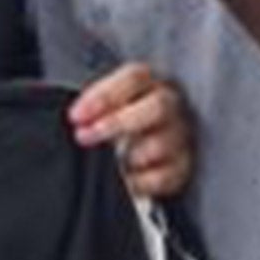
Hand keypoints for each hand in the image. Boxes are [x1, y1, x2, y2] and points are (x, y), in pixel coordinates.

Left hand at [70, 63, 195, 199]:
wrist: (142, 148)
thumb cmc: (117, 120)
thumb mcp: (104, 107)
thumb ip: (93, 108)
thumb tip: (76, 120)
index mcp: (149, 82)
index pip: (133, 78)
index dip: (103, 95)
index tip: (76, 116)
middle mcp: (171, 104)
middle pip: (157, 106)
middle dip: (117, 122)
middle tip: (83, 137)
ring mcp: (180, 135)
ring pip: (161, 143)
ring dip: (129, 154)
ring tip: (109, 162)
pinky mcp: (183, 167)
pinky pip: (164, 176)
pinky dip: (140, 181)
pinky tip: (124, 181)